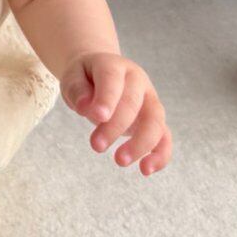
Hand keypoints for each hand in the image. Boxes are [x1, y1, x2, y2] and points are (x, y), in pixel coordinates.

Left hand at [58, 52, 171, 175]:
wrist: (101, 74)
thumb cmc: (85, 78)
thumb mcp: (73, 77)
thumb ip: (77, 89)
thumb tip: (85, 107)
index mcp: (114, 66)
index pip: (112, 79)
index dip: (107, 98)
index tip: (97, 117)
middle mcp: (137, 81)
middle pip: (133, 103)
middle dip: (115, 126)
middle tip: (96, 146)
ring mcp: (150, 100)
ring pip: (155, 121)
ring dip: (140, 143)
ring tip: (120, 161)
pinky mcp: (155, 121)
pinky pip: (164, 138)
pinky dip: (160, 155)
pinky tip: (146, 170)